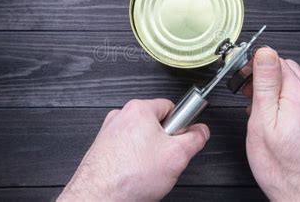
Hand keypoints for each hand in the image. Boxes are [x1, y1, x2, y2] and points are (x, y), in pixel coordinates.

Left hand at [57, 99, 209, 201]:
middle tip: (165, 159)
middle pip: (156, 123)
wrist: (98, 198)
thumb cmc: (128, 176)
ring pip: (141, 139)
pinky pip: (127, 150)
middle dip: (165, 141)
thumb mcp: (178, 155)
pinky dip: (133, 161)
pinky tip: (135, 174)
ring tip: (147, 170)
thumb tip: (201, 131)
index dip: (181, 125)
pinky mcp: (103, 149)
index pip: (172, 106)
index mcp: (138, 109)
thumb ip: (196, 138)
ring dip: (149, 153)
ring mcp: (110, 133)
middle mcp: (121, 116)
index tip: (183, 137)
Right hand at [243, 47, 299, 200]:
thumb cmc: (282, 168)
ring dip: (280, 90)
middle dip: (268, 78)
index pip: (278, 61)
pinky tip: (282, 120)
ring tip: (265, 111)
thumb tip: (265, 53)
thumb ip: (265, 83)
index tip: (246, 79)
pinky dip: (293, 103)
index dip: (257, 67)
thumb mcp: (262, 122)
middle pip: (290, 71)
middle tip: (252, 96)